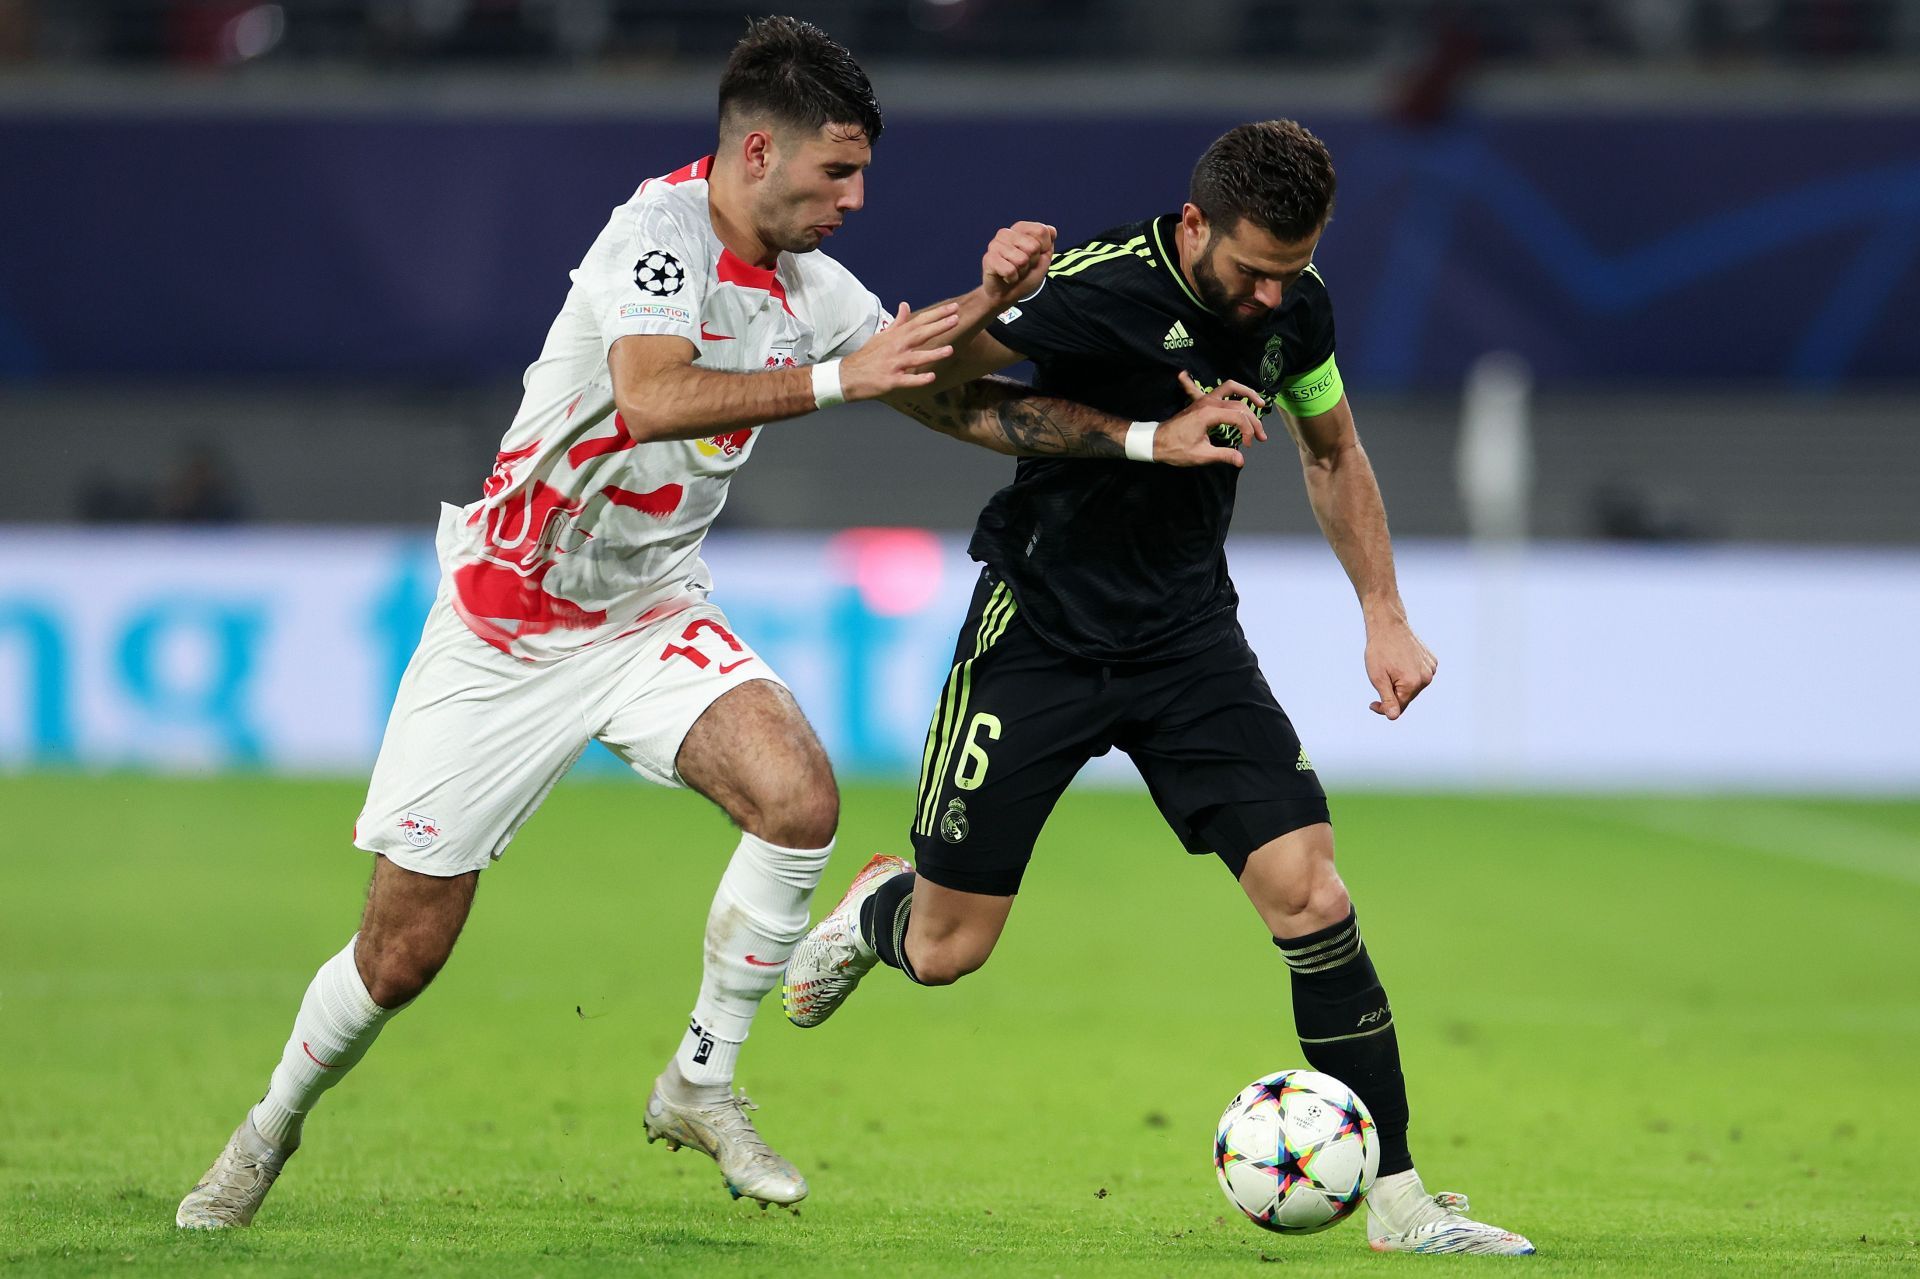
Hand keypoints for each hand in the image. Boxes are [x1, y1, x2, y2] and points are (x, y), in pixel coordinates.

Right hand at [839, 302, 959, 399]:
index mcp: (896, 336)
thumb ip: (898, 322)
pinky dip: (918, 379)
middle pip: (919, 334)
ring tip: (949, 350)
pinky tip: (931, 378)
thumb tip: (905, 305)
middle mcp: (896, 347)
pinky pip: (906, 380)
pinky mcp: (890, 380)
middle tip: (955, 319)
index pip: (919, 321)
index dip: (937, 314)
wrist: (848, 376)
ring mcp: (893, 364)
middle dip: (938, 326)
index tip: (953, 308)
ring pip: (915, 357)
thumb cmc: (867, 356)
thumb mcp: (882, 335)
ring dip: (932, 354)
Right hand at [981, 221, 1055, 304]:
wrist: (1006, 294)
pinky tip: (1006, 277)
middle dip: (1032, 262)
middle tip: (1022, 267)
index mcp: (1019, 229)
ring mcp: (995, 244)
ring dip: (1021, 271)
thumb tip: (1052, 230)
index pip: (1041, 231)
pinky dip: (1012, 278)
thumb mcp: (1043, 259)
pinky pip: (1010, 270)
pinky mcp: (988, 259)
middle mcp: (1005, 233)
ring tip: (1014, 271)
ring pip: (1022, 260)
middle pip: (1033, 247)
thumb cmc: (1025, 275)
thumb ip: (1049, 244)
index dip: (1044, 248)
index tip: (1034, 256)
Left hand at [1148, 371, 1267, 465]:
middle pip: (1239, 405)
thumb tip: (1241, 460)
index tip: (1248, 445)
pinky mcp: (1196, 403)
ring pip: (1229, 388)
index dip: (1248, 432)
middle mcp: (1208, 402)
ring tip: (1259, 402)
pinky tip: (1182, 373)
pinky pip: (1195, 387)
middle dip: (1254, 420)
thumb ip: (1223, 455)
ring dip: (1245, 392)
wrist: (1155, 443)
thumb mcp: (1201, 455)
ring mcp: (1202, 400)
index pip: (1239, 418)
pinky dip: (1191, 381)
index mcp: (1210, 414)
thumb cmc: (1176, 449)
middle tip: (1261, 437)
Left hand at [1363, 616, 1435, 718]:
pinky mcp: (1432, 661)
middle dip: (1393, 693)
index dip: (1383, 708)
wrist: (1388, 625)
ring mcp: (1431, 669)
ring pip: (1414, 687)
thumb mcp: (1378, 678)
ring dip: (1402, 684)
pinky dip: (1410, 674)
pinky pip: (1420, 675)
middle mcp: (1426, 678)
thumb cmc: (1379, 651)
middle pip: (1408, 697)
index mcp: (1413, 683)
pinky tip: (1401, 662)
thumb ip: (1387, 699)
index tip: (1372, 703)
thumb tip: (1393, 717)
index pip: (1399, 707)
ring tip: (1392, 667)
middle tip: (1381, 677)